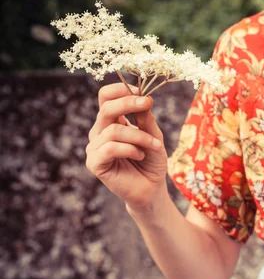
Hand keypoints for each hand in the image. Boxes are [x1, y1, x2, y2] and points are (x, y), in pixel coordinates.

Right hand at [85, 83, 167, 209]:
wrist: (152, 188)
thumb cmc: (152, 161)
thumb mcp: (153, 135)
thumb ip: (146, 119)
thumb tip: (143, 98)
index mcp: (112, 121)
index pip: (106, 97)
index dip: (121, 90)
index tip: (141, 91)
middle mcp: (100, 131)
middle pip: (106, 108)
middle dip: (129, 103)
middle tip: (147, 103)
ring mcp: (95, 147)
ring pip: (114, 130)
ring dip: (139, 136)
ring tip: (154, 146)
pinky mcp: (94, 163)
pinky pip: (110, 148)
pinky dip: (130, 149)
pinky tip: (140, 155)